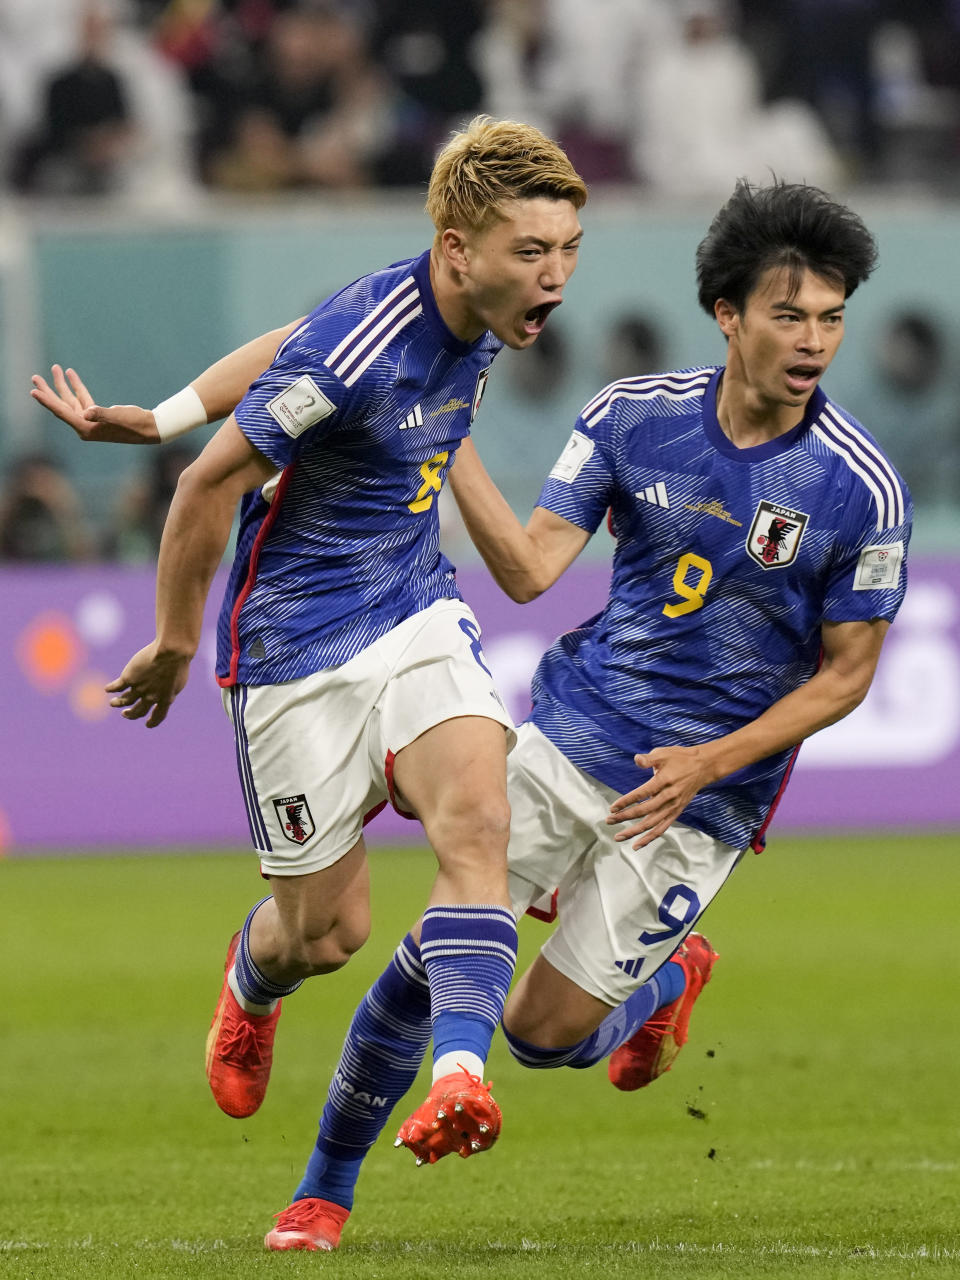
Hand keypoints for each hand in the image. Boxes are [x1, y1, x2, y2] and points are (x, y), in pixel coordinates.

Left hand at [31, 365, 159, 443]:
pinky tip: (71, 374)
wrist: (148, 428)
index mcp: (86, 428)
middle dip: (49, 391)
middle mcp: (84, 425)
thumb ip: (102, 414)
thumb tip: (88, 412)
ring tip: (55, 368)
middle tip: (34, 378)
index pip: (62, 413)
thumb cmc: (134, 424)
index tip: (34, 392)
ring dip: (62, 385)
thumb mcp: (118, 417)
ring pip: (70, 400)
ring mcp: (90, 420)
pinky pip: (82, 398)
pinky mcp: (96, 415)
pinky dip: (76, 386)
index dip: (48, 401)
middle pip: (61, 406)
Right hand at [105, 641, 191, 726]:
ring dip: (118, 703)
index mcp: (166, 699)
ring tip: (113, 703)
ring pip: (125, 701)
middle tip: (125, 714)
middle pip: (138, 711)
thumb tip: (169, 692)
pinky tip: (108, 689)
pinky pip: (117, 687)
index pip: (159, 716)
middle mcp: (151, 697)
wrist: (171, 653)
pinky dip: (111, 689)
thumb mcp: (179, 680)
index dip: (152, 722)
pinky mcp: (129, 678)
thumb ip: (172, 689)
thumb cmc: (179, 662)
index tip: (147, 724)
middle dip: (131, 715)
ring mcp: (139, 689)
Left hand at [606, 744, 714, 848]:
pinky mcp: (676, 813)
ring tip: (619, 837)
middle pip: (644, 811)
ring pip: (652, 824)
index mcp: (664, 781)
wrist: (703, 767)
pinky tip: (637, 844)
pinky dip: (650, 838)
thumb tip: (636, 760)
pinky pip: (662, 828)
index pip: (642, 794)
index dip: (626, 802)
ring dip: (634, 832)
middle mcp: (668, 797)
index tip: (613, 808)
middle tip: (609, 821)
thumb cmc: (680, 758)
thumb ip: (648, 759)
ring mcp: (673, 807)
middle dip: (625, 817)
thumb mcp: (664, 753)